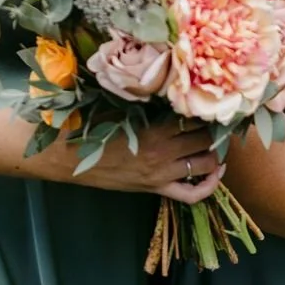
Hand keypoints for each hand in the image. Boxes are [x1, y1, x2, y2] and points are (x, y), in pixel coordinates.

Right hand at [51, 118, 223, 204]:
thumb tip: (168, 89)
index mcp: (155, 130)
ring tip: (215, 142)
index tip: (209, 103)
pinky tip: (217, 171)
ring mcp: (162, 174)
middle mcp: (164, 153)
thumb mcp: (120, 108)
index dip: (206, 110)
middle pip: (205, 140)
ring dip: (215, 152)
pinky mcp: (156, 189)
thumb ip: (146, 103)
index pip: (195, 119)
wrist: (68, 158)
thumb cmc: (91, 128)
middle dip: (214, 129)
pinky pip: (192, 195)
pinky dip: (209, 185)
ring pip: (206, 164)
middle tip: (216, 121)